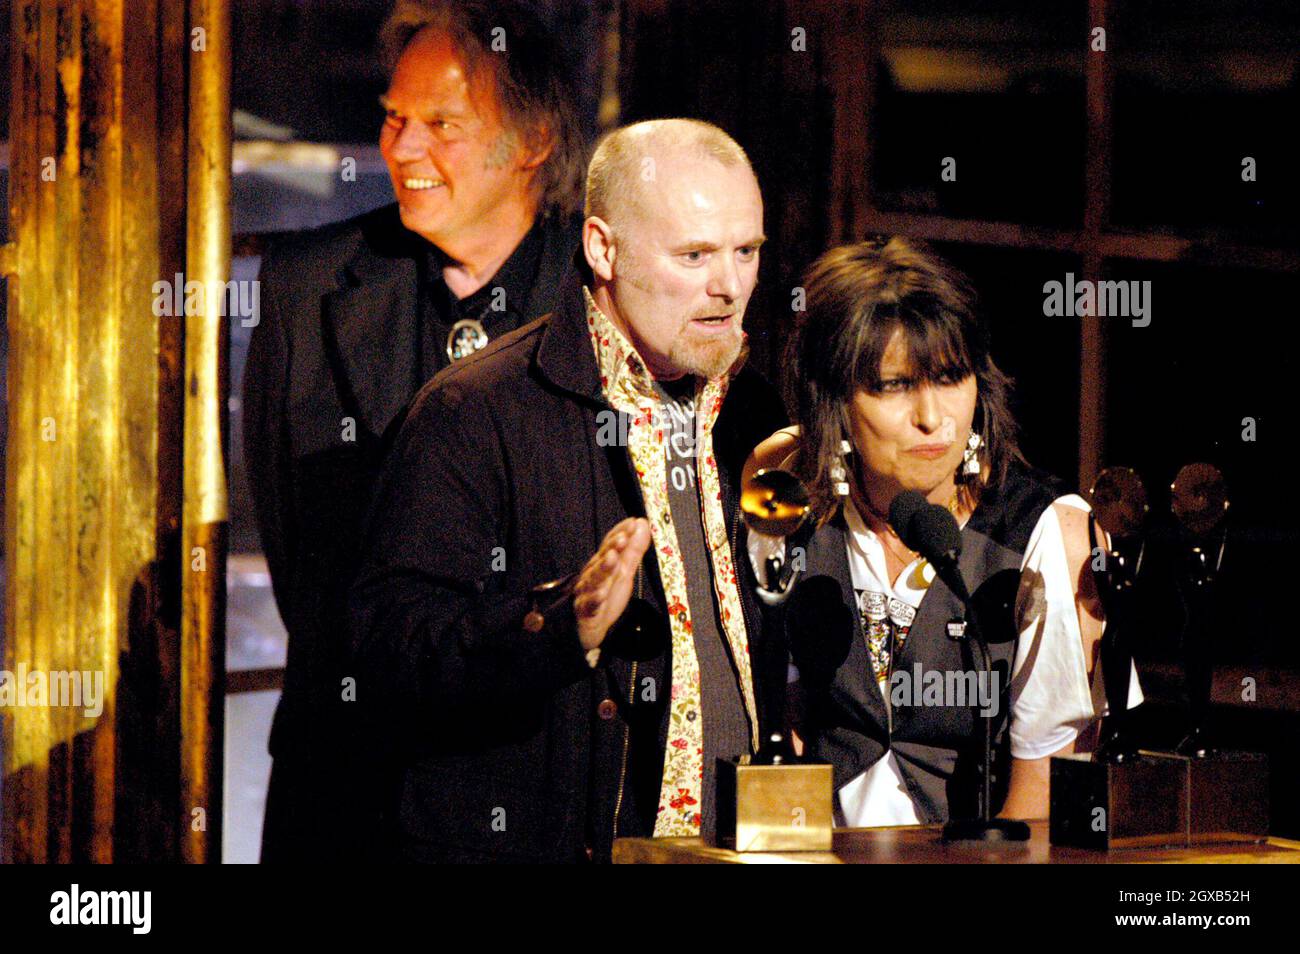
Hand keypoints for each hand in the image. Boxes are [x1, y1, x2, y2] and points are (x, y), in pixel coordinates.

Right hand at [573, 518, 651, 651]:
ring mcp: (588, 593)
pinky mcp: (586, 612)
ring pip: (595, 579)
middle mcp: (594, 575)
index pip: (610, 545)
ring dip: (603, 568)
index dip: (620, 534)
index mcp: (603, 563)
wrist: (591, 627)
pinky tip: (601, 594)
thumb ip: (633, 549)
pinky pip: (590, 605)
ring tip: (612, 559)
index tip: (633, 524)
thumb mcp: (624, 571)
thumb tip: (642, 523)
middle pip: (602, 559)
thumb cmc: (607, 595)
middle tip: (623, 538)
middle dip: (612, 548)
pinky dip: (594, 599)